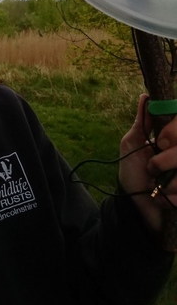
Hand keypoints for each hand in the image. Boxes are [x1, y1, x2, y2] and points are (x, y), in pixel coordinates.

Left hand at [119, 94, 176, 233]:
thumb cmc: (132, 174)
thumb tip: (145, 96)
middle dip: (166, 161)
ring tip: (157, 186)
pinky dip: (174, 197)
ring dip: (170, 182)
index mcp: (173, 142)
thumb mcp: (132, 145)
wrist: (135, 207)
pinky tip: (164, 199)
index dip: (174, 133)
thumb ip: (141, 123)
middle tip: (153, 168)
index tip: (160, 142)